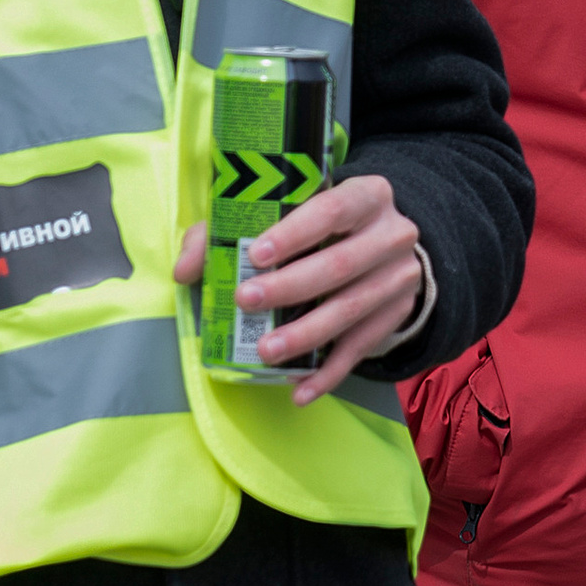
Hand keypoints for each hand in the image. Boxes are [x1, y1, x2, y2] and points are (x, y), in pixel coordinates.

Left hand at [173, 168, 425, 406]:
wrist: (386, 244)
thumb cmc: (322, 224)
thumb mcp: (286, 210)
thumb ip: (228, 229)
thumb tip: (186, 270)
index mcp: (365, 196)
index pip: (331, 210)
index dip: (294, 233)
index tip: (255, 255)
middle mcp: (392, 234)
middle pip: (340, 264)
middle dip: (290, 287)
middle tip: (247, 301)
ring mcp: (399, 277)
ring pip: (350, 310)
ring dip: (305, 335)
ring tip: (266, 351)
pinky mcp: (396, 314)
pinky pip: (360, 348)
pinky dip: (328, 373)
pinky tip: (299, 390)